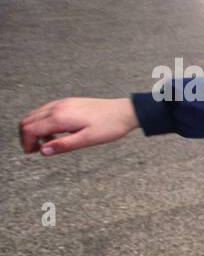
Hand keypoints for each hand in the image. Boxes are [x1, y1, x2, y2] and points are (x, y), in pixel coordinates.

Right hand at [19, 97, 138, 155]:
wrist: (124, 112)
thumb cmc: (109, 126)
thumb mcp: (87, 140)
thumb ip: (63, 145)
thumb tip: (43, 152)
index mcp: (60, 117)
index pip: (30, 129)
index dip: (26, 143)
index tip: (31, 153)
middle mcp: (57, 107)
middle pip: (28, 120)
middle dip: (27, 136)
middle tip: (36, 150)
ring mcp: (62, 103)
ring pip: (35, 115)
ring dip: (35, 129)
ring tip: (50, 143)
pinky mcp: (67, 103)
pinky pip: (46, 111)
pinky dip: (43, 122)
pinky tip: (57, 132)